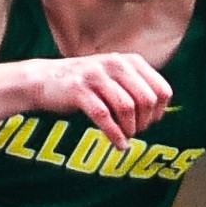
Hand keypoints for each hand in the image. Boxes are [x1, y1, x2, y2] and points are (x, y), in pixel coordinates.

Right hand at [29, 53, 171, 148]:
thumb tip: (160, 113)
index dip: (158, 112)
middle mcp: (115, 64)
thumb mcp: (114, 78)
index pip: (162, 90)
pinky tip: (118, 145)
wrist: (43, 80)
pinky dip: (114, 135)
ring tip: (126, 138)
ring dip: (130, 130)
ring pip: (127, 108)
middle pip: (147, 100)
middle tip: (135, 133)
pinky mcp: (78, 90)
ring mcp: (96, 75)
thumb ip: (136, 88)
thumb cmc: (84, 85)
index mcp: (129, 61)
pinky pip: (104, 116)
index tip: (148, 124)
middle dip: (145, 123)